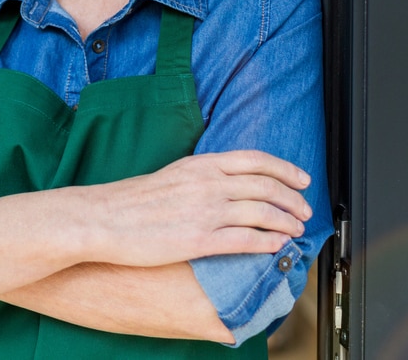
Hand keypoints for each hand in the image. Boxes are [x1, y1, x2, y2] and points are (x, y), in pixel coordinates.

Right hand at [88, 150, 312, 265]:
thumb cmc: (130, 200)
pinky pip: (245, 239)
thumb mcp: (172, 175)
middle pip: (266, 186)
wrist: (102, 218)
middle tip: (305, 209)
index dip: (285, 170)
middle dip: (293, 198)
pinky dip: (267, 242)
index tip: (301, 179)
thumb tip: (225, 183)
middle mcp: (208, 183)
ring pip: (262, 213)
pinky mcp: (199, 239)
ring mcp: (205, 211)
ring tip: (296, 230)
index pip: (255, 160)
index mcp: (201, 164)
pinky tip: (276, 247)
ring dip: (286, 222)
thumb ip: (201, 176)